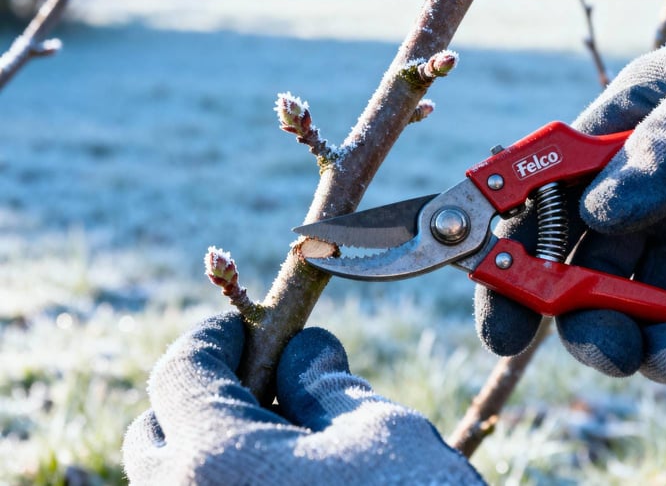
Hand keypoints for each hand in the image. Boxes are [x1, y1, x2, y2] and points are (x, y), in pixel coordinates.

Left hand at [123, 312, 482, 484]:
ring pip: (173, 483)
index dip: (215, 337)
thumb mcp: (380, 431)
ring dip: (212, 449)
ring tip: (285, 444)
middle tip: (265, 386)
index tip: (247, 327)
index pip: (181, 372)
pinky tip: (287, 485)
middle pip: (154, 436)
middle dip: (200, 398)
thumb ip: (323, 383)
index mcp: (215, 461)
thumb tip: (303, 350)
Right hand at [475, 0, 665, 396]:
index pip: (539, 204)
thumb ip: (663, 146)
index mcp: (611, 136)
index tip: (502, 324)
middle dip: (587, 321)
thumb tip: (602, 213)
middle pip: (583, 269)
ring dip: (654, 345)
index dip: (511, 264)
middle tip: (613, 353)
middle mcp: (635, 190)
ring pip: (642, 304)